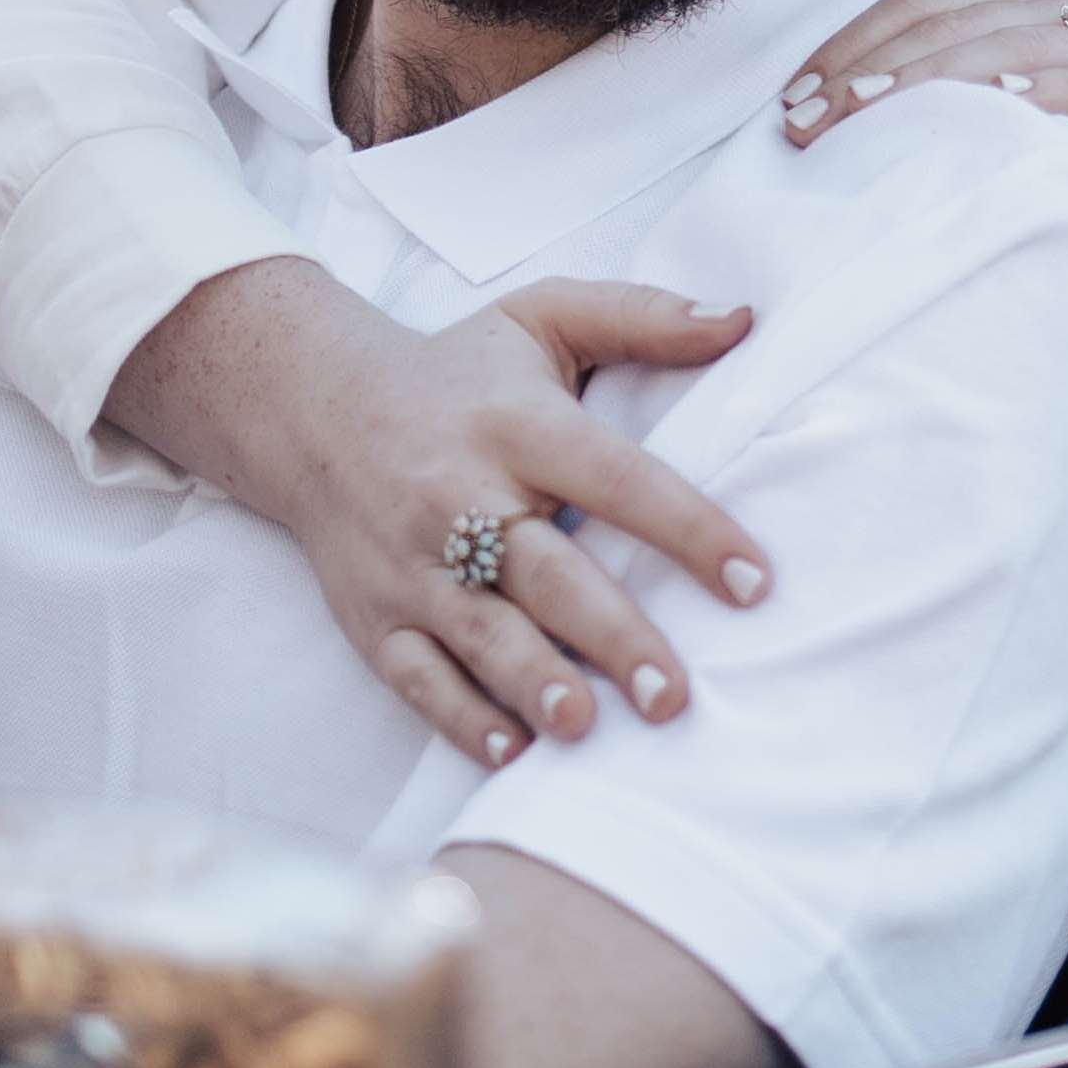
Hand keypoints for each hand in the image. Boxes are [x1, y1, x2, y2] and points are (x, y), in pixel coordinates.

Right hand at [108, 264, 769, 773]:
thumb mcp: (544, 317)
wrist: (313, 407)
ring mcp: (413, 566)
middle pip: (547, 574)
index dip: (687, 528)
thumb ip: (644, 317)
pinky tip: (510, 751)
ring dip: (536, 684)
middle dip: (612, 637)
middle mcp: (463, 496)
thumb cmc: (457, 372)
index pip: (615, 477)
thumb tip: (744, 320)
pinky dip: (459, 718)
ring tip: (588, 728)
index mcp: (518, 425)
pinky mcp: (375, 619)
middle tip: (676, 697)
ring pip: (481, 635)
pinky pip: (417, 678)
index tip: (754, 580)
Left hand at [783, 0, 1067, 263]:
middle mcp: (1062, 7)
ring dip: (922, 81)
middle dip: (862, 70)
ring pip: (1000, 43)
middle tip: (800, 123)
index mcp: (1029, 7)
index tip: (789, 100)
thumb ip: (981, 43)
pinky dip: (1038, 90)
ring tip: (863, 117)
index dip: (848, 47)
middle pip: (942, 23)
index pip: (917, 8)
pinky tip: (995, 109)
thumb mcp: (1051, 88)